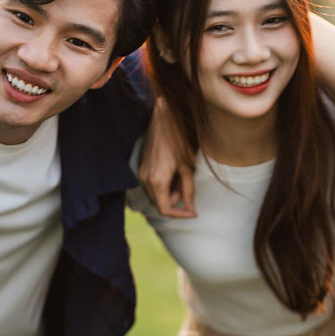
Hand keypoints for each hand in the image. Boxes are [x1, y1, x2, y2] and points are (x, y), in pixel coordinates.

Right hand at [139, 97, 196, 217]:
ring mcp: (141, 173)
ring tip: (182, 179)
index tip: (193, 212)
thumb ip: (188, 190)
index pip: (165, 209)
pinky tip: (174, 174)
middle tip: (188, 189)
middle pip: (159, 204)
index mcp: (157, 181)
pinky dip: (163, 186)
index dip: (180, 214)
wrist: (162, 121)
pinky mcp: (141, 167)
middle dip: (175, 202)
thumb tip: (191, 208)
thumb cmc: (177, 141)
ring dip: (169, 194)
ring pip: (155, 195)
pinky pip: (151, 185)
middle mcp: (145, 180)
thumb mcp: (187, 168)